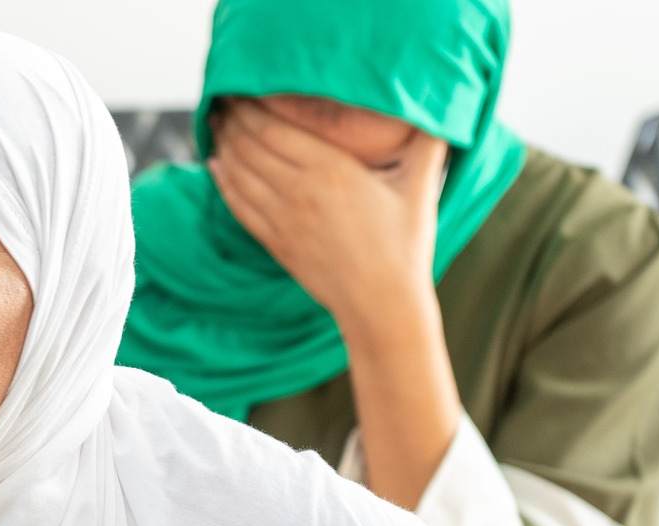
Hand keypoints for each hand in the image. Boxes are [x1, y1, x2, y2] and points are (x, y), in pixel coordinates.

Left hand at [208, 100, 448, 327]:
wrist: (382, 305)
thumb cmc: (405, 246)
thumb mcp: (420, 187)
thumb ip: (427, 142)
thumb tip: (442, 109)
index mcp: (330, 170)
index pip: (274, 128)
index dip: (250, 106)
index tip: (242, 86)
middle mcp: (298, 191)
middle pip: (250, 145)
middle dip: (233, 120)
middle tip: (224, 100)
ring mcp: (282, 219)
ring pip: (239, 173)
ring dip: (224, 146)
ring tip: (216, 126)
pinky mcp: (275, 243)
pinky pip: (238, 205)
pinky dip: (223, 182)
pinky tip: (216, 166)